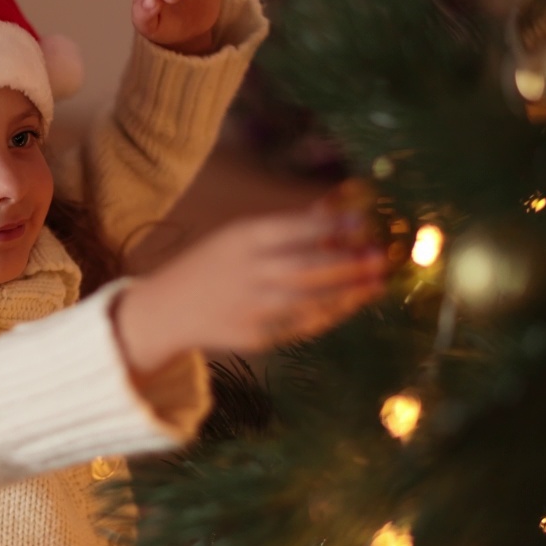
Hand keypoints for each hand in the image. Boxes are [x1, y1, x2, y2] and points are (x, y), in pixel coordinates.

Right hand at [113, 183, 387, 373]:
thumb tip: (334, 209)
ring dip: (346, 291)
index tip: (364, 222)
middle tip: (380, 256)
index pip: (293, 229)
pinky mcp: (253, 336)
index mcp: (241, 239)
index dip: (331, 225)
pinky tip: (349, 305)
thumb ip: (284, 228)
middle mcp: (246, 272)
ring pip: (308, 300)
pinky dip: (328, 315)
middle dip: (347, 262)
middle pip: (306, 266)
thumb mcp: (236, 238)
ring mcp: (249, 307)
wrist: (164, 310)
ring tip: (376, 282)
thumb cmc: (210, 266)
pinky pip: (299, 326)